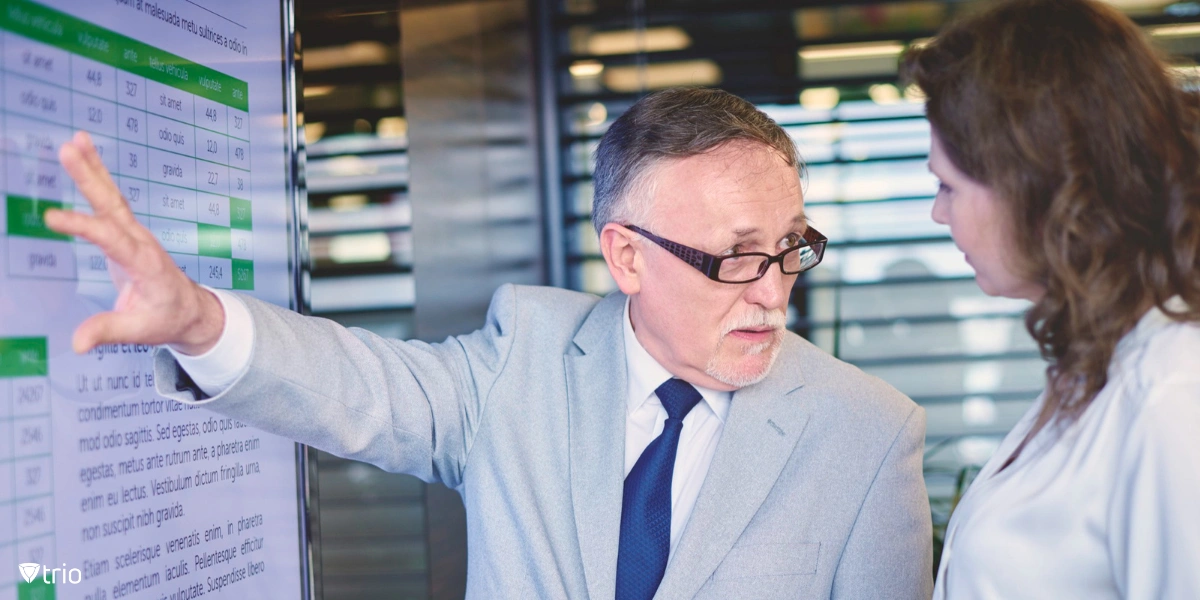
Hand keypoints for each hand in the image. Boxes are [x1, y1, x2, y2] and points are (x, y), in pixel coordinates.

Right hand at [45, 131, 224, 354]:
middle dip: (91, 178)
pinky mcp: (127, 231)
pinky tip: (83, 151)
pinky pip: (110, 199)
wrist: (189, 309)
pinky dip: (97, 175)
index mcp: (145, 264)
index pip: (112, 241)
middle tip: (68, 150)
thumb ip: (108, 331)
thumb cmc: (165, 319)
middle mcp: (141, 242)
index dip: (83, 227)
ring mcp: (135, 233)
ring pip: (112, 197)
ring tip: (74, 140)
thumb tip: (77, 344)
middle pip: (113, 206)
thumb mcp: (140, 331)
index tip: (50, 217)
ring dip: (94, 168)